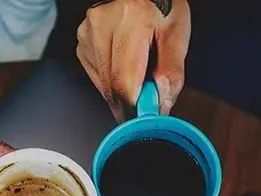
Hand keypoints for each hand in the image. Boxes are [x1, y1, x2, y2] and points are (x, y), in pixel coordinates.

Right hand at [77, 0, 190, 119]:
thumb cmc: (161, 5)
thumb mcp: (177, 33)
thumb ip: (171, 71)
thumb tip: (159, 104)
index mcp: (130, 19)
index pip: (124, 80)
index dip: (135, 107)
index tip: (146, 118)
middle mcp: (102, 24)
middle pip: (111, 86)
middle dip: (132, 100)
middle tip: (149, 96)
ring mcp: (88, 33)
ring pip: (102, 86)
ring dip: (122, 90)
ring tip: (138, 68)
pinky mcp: (82, 42)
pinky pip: (96, 76)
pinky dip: (112, 79)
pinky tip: (124, 63)